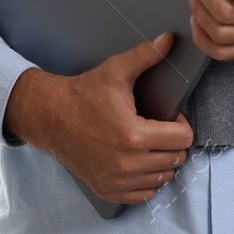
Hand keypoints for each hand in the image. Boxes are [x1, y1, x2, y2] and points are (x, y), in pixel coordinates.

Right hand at [2, 32, 193, 204]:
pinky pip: (143, 195)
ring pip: (162, 178)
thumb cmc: (83, 95)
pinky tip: (138, 162)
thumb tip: (168, 39)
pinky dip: (146, 180)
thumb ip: (145, 55)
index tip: (171, 117)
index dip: (181, 124)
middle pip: (175, 160)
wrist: (50, 117)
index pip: (183, 139)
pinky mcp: (107, 190)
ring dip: (161, 162)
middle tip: (161, 129)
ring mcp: (116, 180)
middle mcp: (126, 163)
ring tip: (150, 143)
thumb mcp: (115, 71)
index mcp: (134, 135)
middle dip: (173, 142)